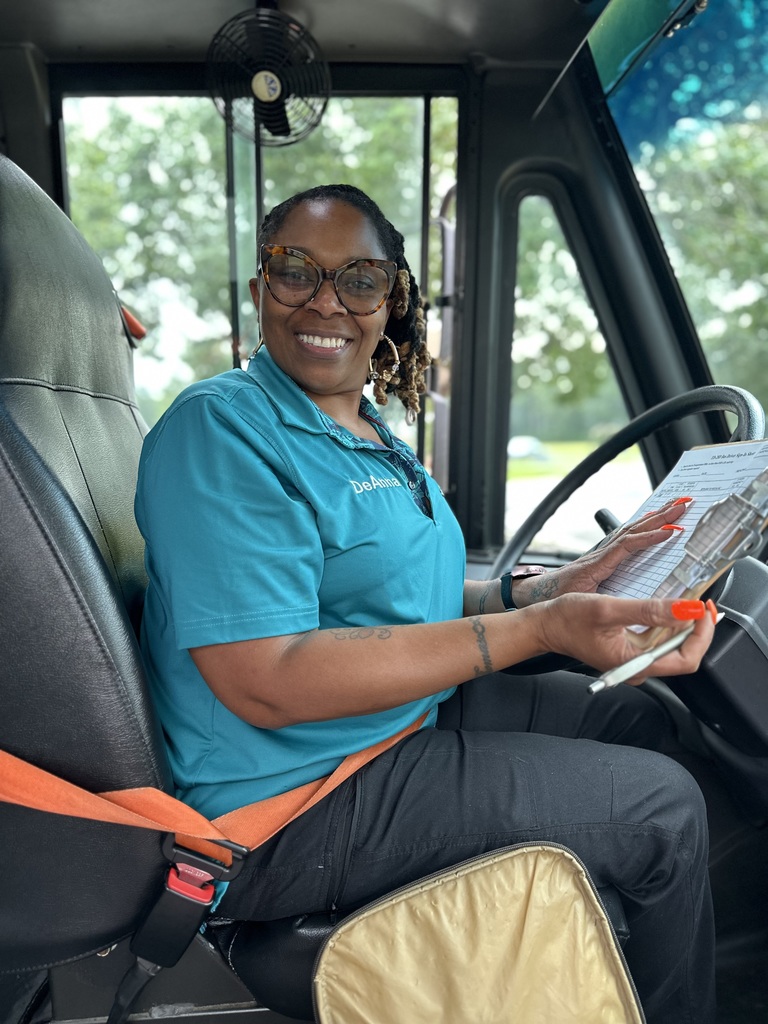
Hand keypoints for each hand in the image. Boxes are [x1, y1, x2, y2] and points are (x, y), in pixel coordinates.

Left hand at [514, 497, 692, 604]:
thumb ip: (599, 599)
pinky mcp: (604, 555)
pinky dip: (643, 526)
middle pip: (635, 529)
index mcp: (598, 563)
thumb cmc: (556, 597)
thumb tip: (621, 603)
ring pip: (632, 529)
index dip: (650, 538)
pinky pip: (627, 536)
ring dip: (655, 517)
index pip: (628, 545)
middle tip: (684, 504)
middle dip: (661, 516)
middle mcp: (602, 553)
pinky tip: (652, 521)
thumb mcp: (579, 601)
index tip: (672, 532)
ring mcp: (604, 552)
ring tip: (675, 505)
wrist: (537, 592)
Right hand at [527, 591, 714, 683]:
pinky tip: (671, 607)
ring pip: (674, 647)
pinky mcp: (631, 651)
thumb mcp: (609, 609)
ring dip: (685, 624)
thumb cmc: (567, 619)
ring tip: (688, 601)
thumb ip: (649, 611)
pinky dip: (671, 623)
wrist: (545, 625)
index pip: (686, 659)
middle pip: (685, 654)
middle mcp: (638, 668)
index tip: (702, 610)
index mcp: (634, 664)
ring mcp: (635, 661)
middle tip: (699, 602)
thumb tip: (685, 610)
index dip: (702, 634)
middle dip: (698, 628)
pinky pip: (661, 640)